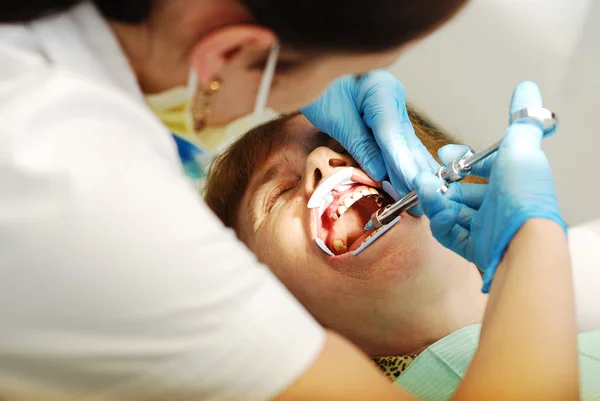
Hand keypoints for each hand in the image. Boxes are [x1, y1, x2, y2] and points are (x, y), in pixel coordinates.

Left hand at [301, 70, 439, 214]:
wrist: (313, 70)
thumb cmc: (320, 89)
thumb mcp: (336, 119)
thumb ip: (360, 145)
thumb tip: (380, 173)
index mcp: (383, 90)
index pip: (393, 134)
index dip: (401, 164)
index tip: (410, 187)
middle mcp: (394, 98)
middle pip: (405, 141)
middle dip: (413, 174)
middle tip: (422, 202)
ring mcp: (393, 107)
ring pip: (405, 145)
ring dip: (412, 173)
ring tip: (422, 199)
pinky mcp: (387, 117)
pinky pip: (396, 145)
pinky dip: (402, 164)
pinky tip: (412, 183)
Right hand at [414, 81, 565, 291]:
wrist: (523, 242)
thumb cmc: (525, 196)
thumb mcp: (522, 148)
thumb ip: (521, 119)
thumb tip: (527, 88)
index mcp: (510, 180)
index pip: (481, 167)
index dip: (460, 160)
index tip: (444, 154)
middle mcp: (499, 203)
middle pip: (461, 190)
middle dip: (441, 182)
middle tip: (427, 176)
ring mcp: (486, 227)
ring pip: (451, 210)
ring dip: (434, 199)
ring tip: (423, 188)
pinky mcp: (474, 247)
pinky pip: (449, 232)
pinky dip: (439, 221)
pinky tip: (435, 210)